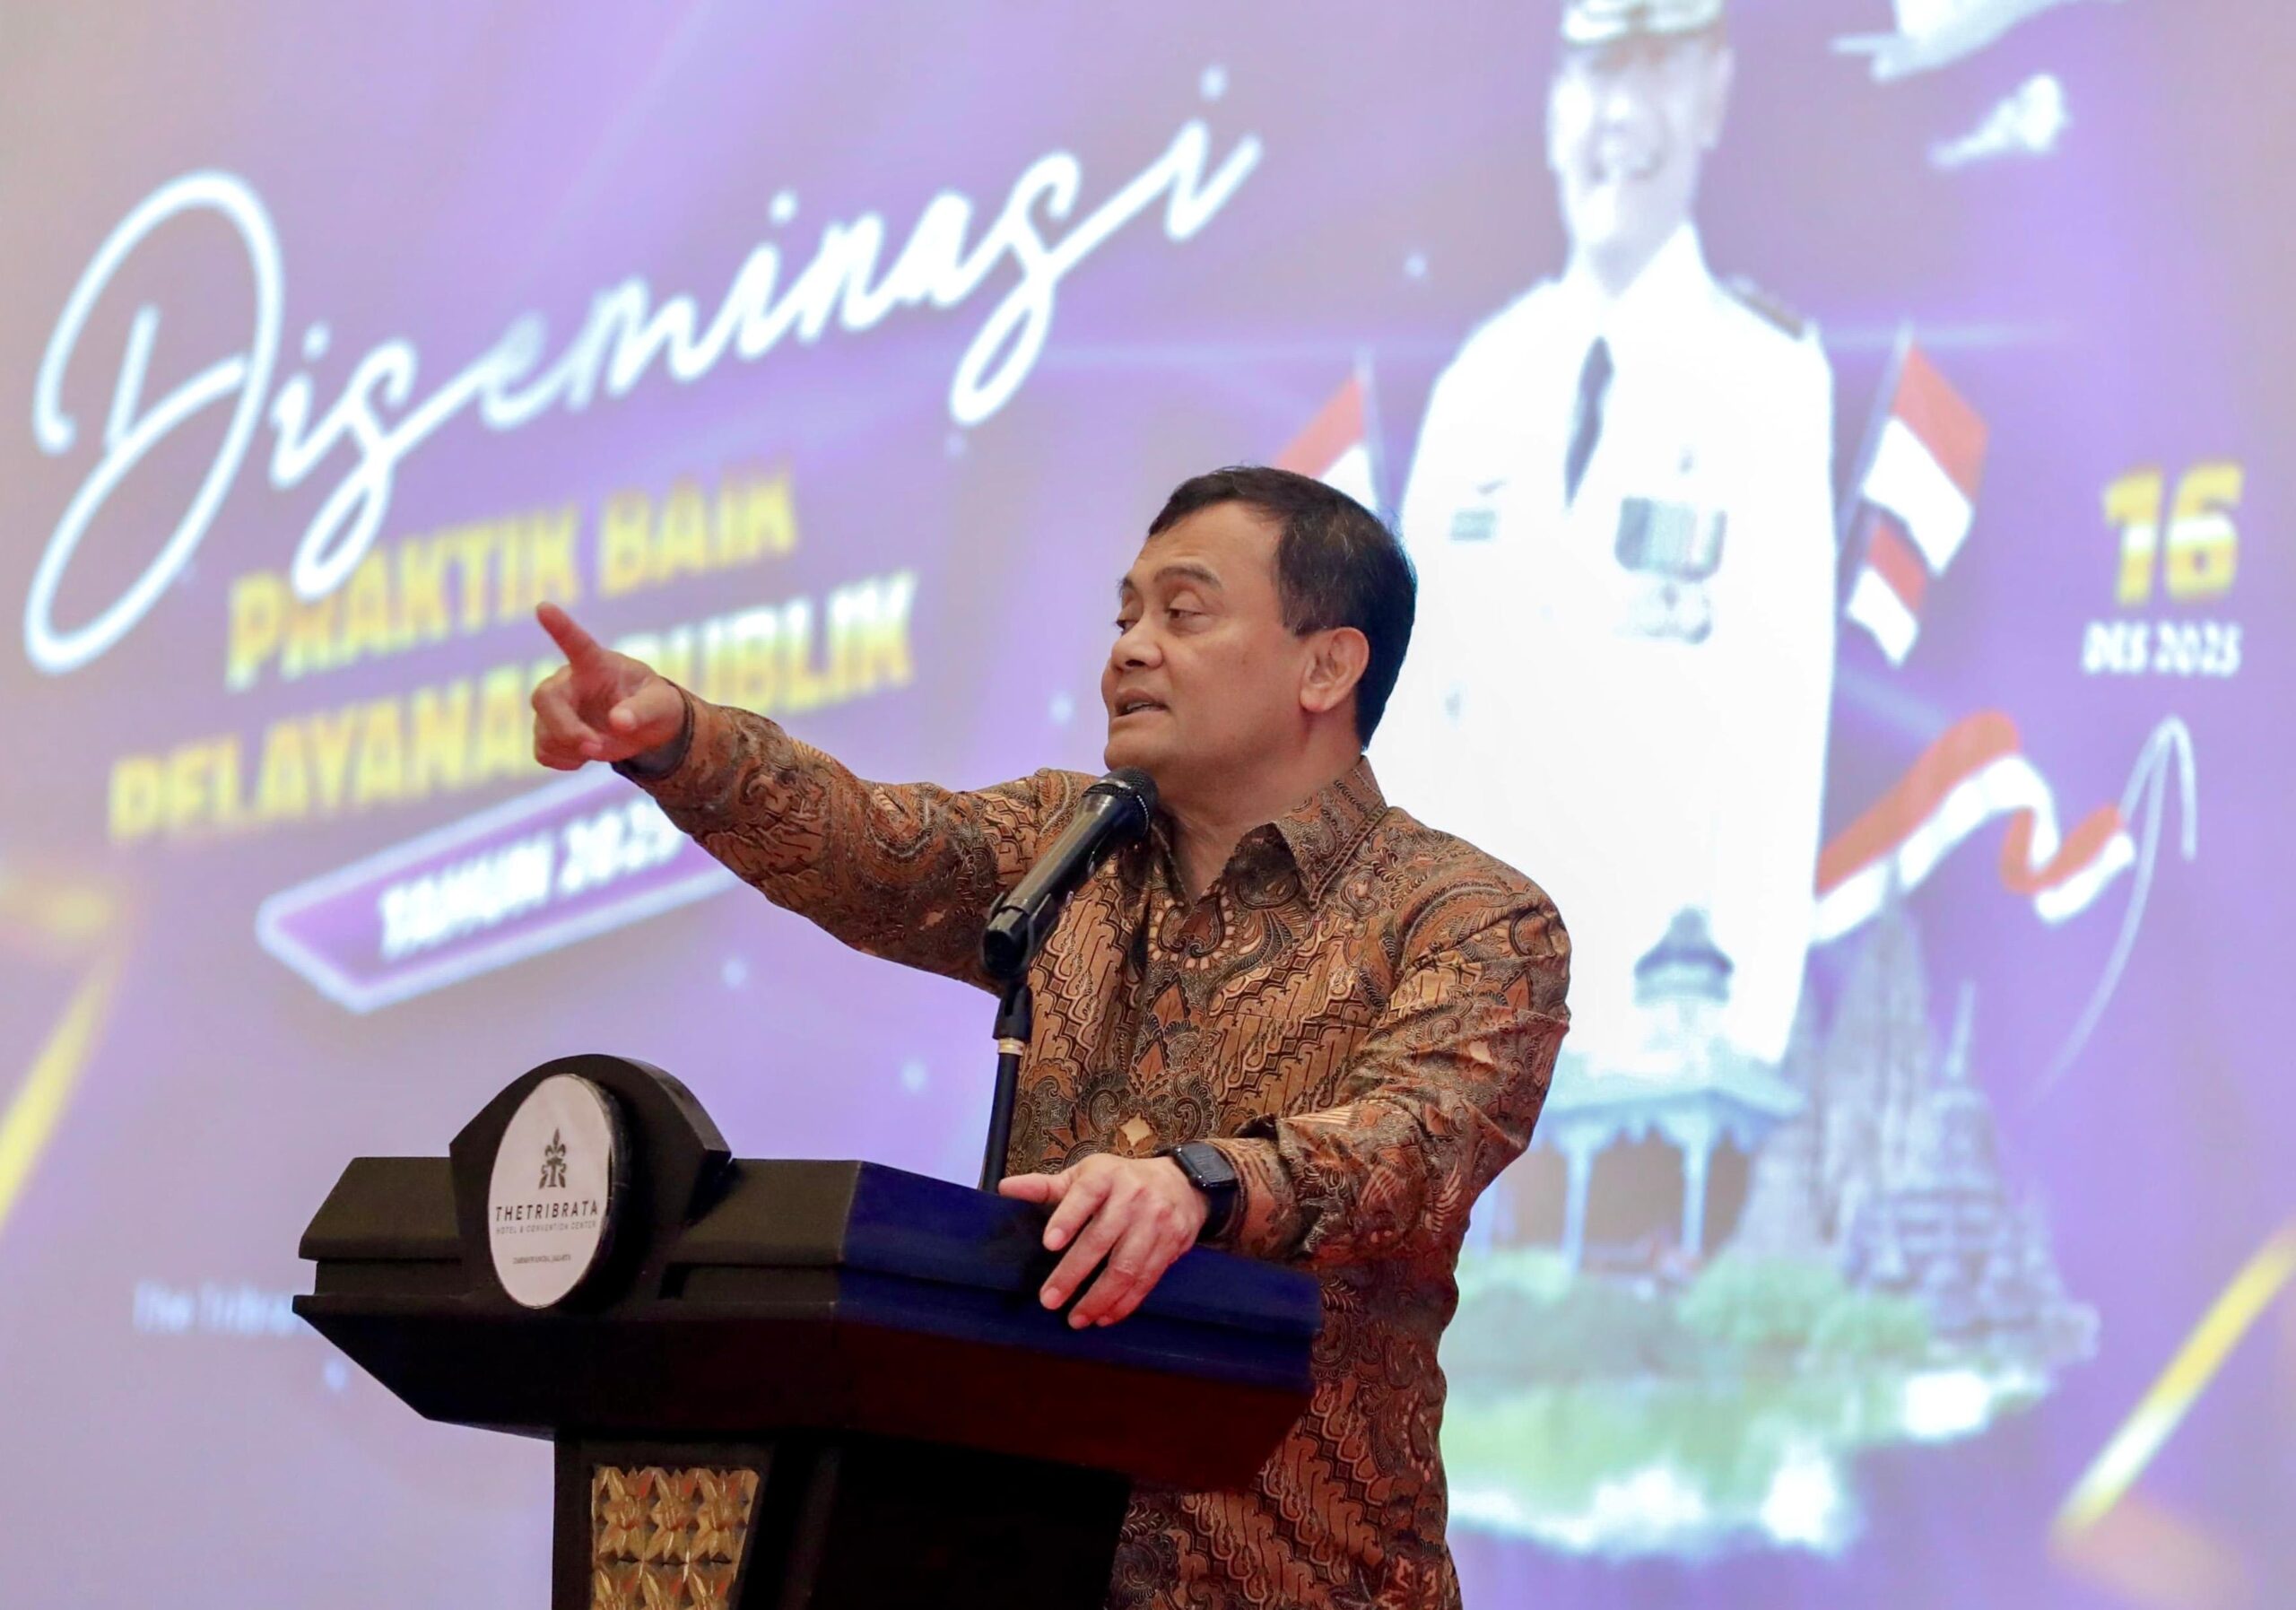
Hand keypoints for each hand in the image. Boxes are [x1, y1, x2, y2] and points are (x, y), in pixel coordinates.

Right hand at [531, 602, 687, 769]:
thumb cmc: (653, 704)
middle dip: (566, 729)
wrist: (645, 728)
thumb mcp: (661, 705)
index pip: (576, 642)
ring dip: (573, 749)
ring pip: (544, 732)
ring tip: (602, 746)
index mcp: (596, 664)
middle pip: (545, 699)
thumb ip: (642, 710)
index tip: (543, 607)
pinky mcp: (548, 733)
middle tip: (595, 748)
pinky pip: (543, 752)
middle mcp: (568, 682)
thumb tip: (618, 722)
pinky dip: (565, 761)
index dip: (560, 626)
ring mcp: (555, 708)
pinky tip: (584, 754)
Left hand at [997, 1154, 1207, 1328]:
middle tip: (1049, 1300)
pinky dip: (1125, 1303)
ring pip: (1125, 1266)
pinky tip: (1105, 1316)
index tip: (1048, 1244)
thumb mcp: (1085, 1175)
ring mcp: (1154, 1223)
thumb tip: (1005, 1188)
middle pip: (1101, 1239)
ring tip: (1076, 1318)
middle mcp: (1132, 1197)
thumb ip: (1047, 1187)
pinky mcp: (1170, 1246)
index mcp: (1105, 1176)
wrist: (1181, 1183)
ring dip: (1099, 1298)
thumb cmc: (1120, 1181)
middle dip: (1073, 1273)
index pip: (1085, 1196)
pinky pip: (1146, 1279)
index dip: (1067, 1219)